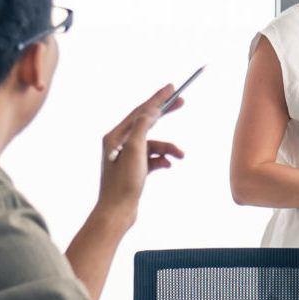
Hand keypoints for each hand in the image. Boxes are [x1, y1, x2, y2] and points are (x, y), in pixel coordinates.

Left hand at [98, 86, 185, 211]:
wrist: (118, 212)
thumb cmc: (124, 182)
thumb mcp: (135, 149)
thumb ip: (143, 125)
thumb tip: (152, 110)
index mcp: (116, 135)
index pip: (140, 111)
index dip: (157, 98)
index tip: (172, 87)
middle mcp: (119, 143)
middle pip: (147, 122)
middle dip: (165, 113)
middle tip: (182, 101)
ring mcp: (127, 157)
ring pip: (154, 144)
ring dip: (168, 148)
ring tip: (180, 155)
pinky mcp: (135, 169)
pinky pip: (153, 158)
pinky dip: (163, 160)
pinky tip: (168, 166)